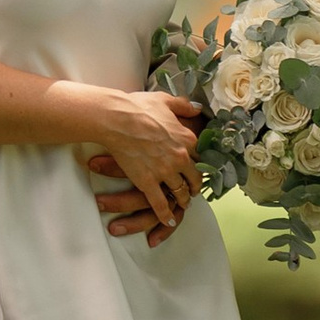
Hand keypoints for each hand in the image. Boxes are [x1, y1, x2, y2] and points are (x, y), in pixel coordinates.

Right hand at [78, 91, 200, 241]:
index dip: (201, 165)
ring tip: (182, 202)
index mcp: (187, 139)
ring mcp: (165, 172)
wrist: (117, 119)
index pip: (202, 157)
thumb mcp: (166, 100)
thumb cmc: (139, 106)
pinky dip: (166, 214)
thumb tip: (198, 108)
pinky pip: (160, 204)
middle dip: (195, 186)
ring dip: (183, 199)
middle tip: (193, 189)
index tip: (198, 169)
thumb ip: (184, 106)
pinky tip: (169, 219)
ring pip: (180, 192)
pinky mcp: (148, 182)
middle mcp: (181, 158)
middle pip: (195, 178)